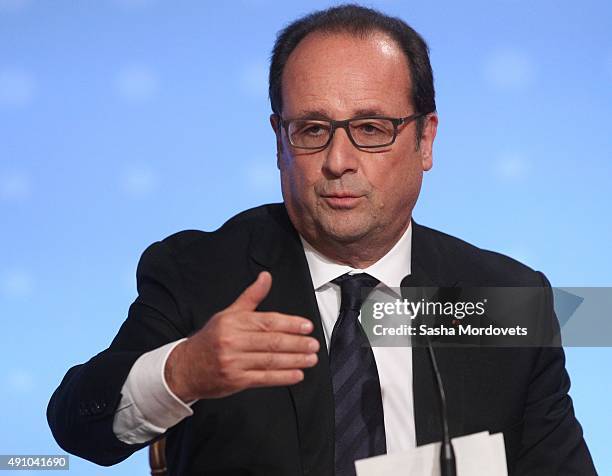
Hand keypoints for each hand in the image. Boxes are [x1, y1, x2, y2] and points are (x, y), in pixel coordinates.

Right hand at [164, 271, 319, 400]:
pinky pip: (264, 378)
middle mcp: (233, 341)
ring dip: (295, 360)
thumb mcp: (228, 314)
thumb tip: (266, 276)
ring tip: (311, 358)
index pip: (267, 322)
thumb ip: (251, 296)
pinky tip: (297, 374)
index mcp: (233, 322)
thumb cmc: (211, 339)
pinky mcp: (235, 381)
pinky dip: (283, 377)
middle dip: (297, 343)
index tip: (307, 326)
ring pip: (270, 361)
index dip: (290, 324)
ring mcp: (234, 362)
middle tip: (314, 344)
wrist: (186, 368)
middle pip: (272, 342)